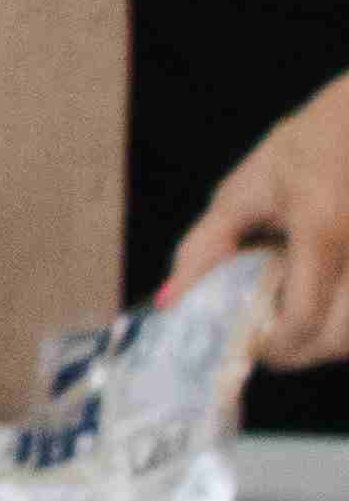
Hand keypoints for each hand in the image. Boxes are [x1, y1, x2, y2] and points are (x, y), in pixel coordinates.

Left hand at [169, 73, 348, 364]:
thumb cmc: (303, 151)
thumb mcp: (242, 194)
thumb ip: (204, 249)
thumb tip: (168, 301)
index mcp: (322, 230)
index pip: (302, 318)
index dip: (271, 345)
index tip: (244, 343)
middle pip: (337, 340)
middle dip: (297, 349)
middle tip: (264, 335)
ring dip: (322, 340)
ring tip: (289, 313)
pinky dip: (339, 324)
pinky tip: (320, 302)